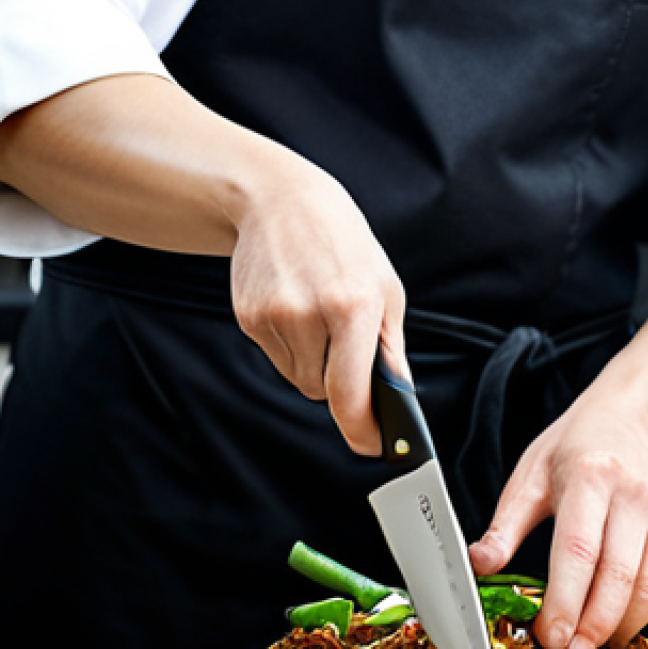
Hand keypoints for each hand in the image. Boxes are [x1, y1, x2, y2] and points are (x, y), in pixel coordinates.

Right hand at [228, 162, 407, 455]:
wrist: (279, 202)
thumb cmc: (343, 246)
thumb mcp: (384, 288)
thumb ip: (390, 351)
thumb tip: (398, 402)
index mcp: (354, 306)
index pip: (351, 393)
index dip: (360, 428)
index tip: (370, 446)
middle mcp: (311, 313)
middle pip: (323, 392)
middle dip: (338, 380)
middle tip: (341, 339)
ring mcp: (274, 317)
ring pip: (299, 379)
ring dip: (312, 363)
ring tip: (316, 314)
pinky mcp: (249, 318)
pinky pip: (277, 360)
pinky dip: (289, 347)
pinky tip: (293, 308)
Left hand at [468, 387, 647, 648]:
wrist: (643, 413)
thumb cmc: (579, 443)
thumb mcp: (530, 472)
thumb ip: (505, 524)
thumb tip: (479, 563)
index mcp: (588, 479)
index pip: (577, 551)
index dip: (564, 600)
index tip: (548, 634)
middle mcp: (631, 498)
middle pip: (614, 576)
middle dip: (590, 625)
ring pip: (645, 587)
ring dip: (616, 627)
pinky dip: (638, 614)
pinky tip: (613, 629)